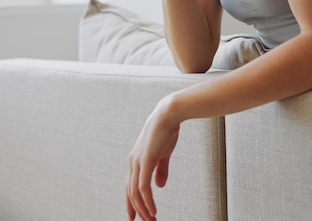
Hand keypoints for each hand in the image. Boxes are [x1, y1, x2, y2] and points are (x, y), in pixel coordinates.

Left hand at [126, 97, 179, 220]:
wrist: (168, 114)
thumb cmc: (166, 131)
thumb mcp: (163, 153)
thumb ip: (160, 170)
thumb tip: (159, 186)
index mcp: (136, 160)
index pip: (129, 186)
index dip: (131, 203)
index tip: (133, 217)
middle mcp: (133, 162)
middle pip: (130, 193)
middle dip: (138, 210)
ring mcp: (138, 161)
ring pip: (135, 193)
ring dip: (143, 209)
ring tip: (151, 220)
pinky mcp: (145, 161)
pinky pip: (143, 188)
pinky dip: (147, 202)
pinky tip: (153, 210)